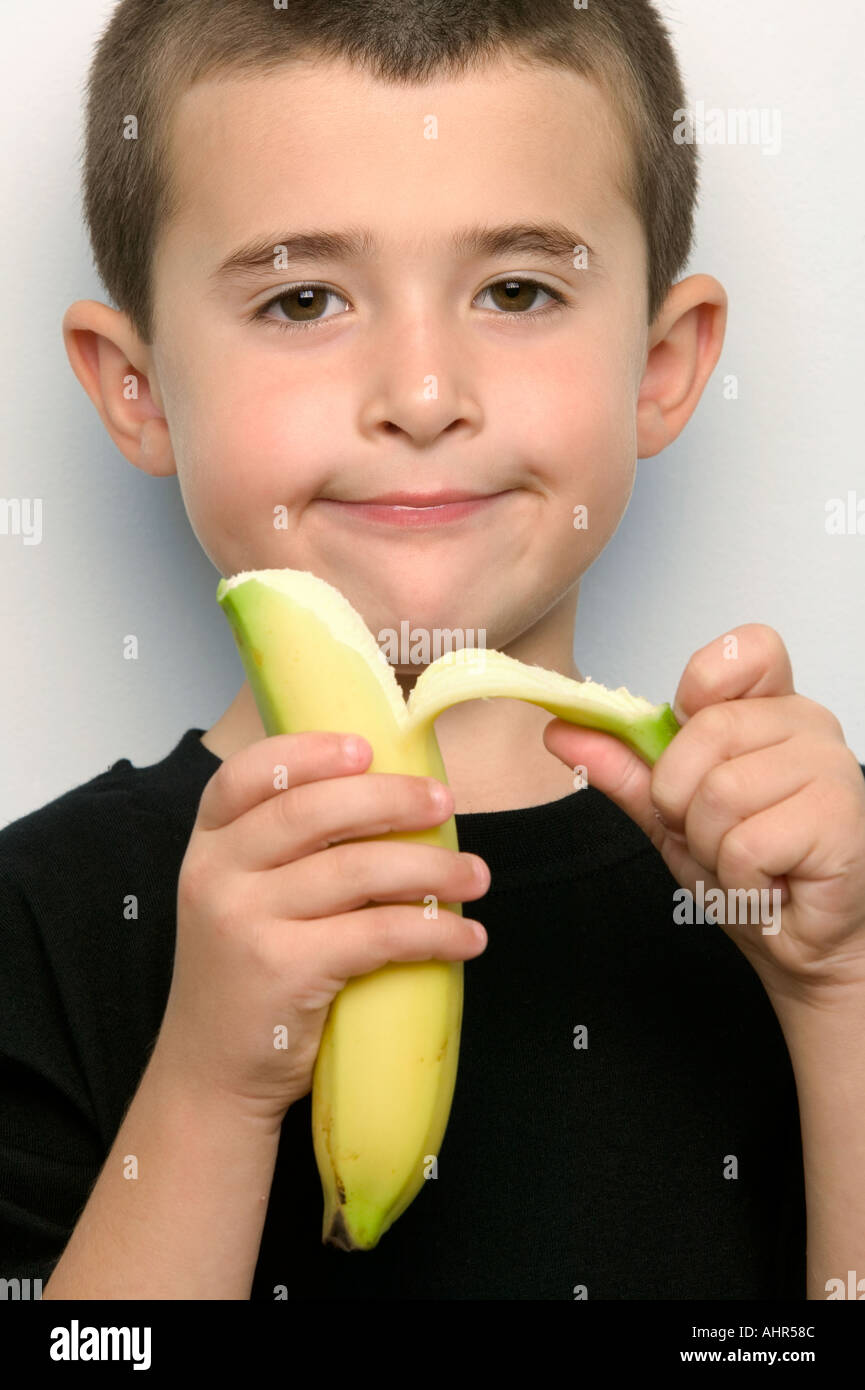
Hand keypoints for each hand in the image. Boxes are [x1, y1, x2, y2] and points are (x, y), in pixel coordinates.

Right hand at [157, 731, 487, 1127]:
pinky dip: (432, 931)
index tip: (367, 747)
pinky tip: (465, 938)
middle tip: (445, 803)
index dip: (309, 752)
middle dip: (391, 799)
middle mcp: (217, 875)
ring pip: (357, 870)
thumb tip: (388, 797)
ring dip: (431, 866)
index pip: (248, 774)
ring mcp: (244, 922)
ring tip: (475, 876)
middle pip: (313, 810)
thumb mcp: (240, 898)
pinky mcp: (282, 971)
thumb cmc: (246, 976)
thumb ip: (283, 850)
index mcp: (209, 845)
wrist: (212, 1074)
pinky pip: (376, 934)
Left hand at [543, 625, 864, 1005]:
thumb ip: (624, 766)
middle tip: (718, 834)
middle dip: (683, 802)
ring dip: (713, 847)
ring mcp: (832, 769)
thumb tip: (562, 728)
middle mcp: (810, 726)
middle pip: (706, 732)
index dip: (704, 685)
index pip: (748, 650)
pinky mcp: (841, 819)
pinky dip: (741, 879)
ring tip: (748, 862)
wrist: (798, 944)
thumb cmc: (751, 871)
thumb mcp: (671, 813)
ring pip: (721, 792)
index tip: (691, 731)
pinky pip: (746, 843)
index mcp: (772, 710)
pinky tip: (772, 884)